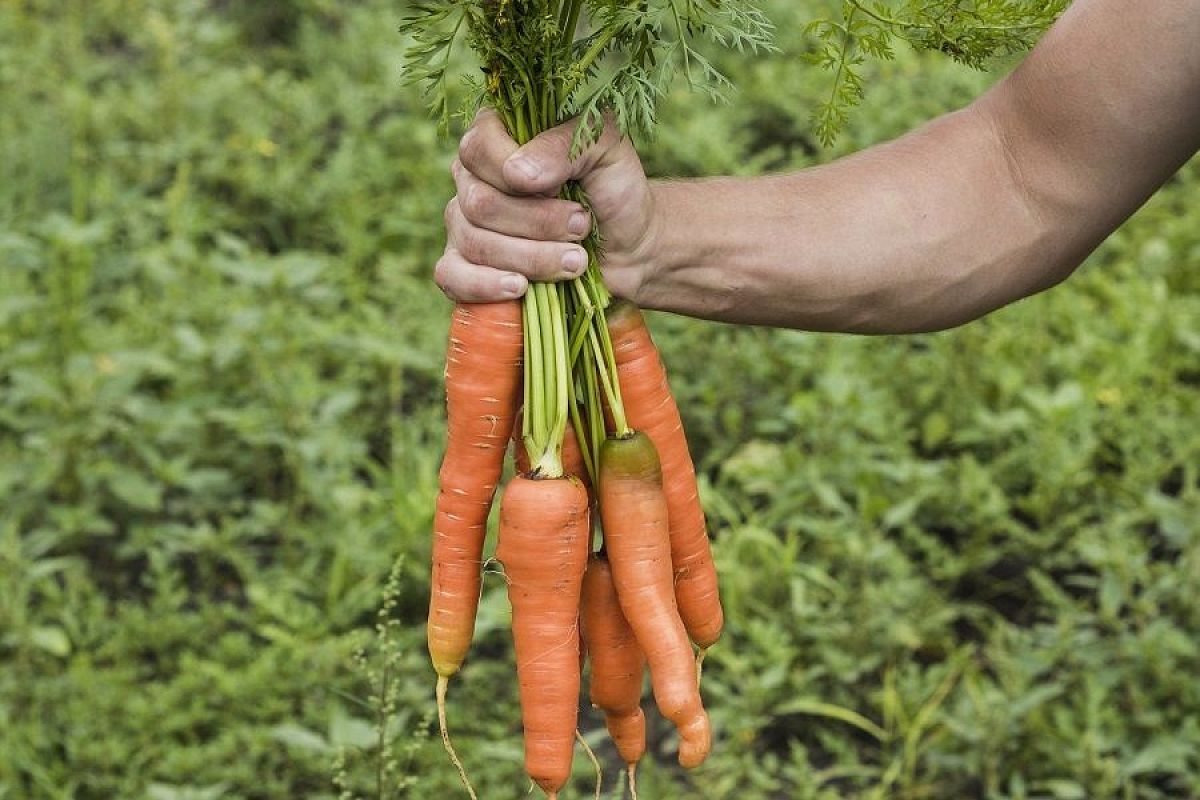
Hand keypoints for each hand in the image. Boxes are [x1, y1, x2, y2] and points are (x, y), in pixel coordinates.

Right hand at [438, 108, 655, 303]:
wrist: (631, 248)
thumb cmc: (616, 190)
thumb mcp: (605, 148)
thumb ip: (564, 144)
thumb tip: (517, 175)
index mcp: (497, 135)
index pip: (478, 149)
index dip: (516, 176)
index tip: (563, 189)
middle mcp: (472, 178)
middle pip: (478, 204)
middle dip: (537, 223)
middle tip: (581, 227)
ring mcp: (463, 224)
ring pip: (475, 243)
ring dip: (532, 257)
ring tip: (577, 261)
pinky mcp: (467, 266)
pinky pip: (452, 277)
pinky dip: (484, 286)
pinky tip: (520, 288)